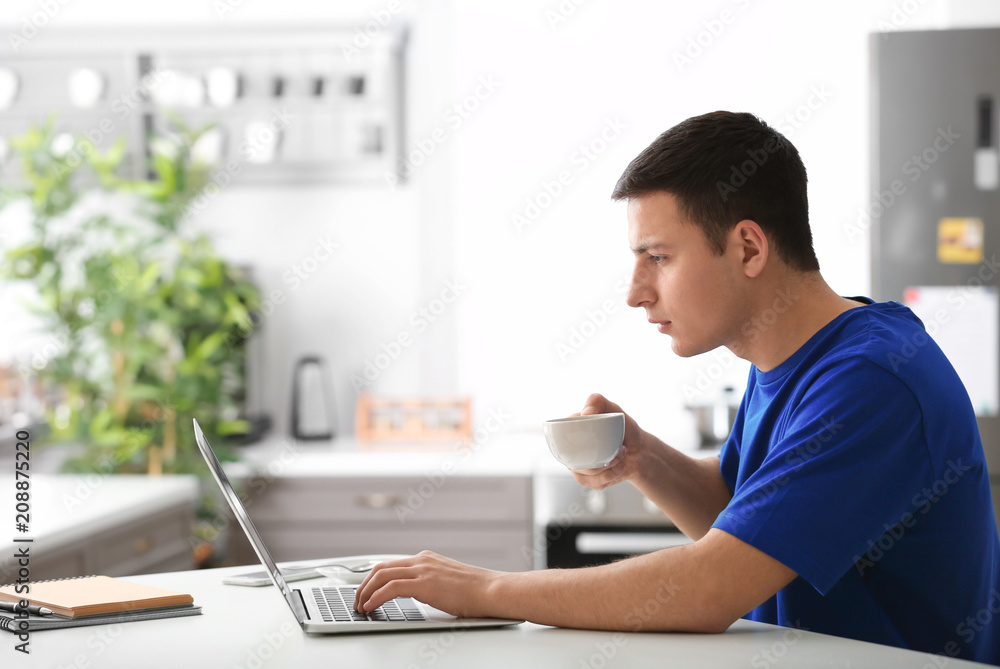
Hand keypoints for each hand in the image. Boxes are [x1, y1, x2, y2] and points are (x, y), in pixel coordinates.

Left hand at [353, 551, 500, 617]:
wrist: (492, 590)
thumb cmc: (476, 591)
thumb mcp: (448, 581)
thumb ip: (431, 582)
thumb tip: (420, 595)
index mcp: (427, 559)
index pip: (391, 564)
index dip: (373, 578)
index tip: (366, 591)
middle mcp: (422, 560)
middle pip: (381, 567)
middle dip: (364, 584)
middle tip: (357, 600)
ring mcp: (423, 570)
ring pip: (381, 574)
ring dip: (365, 591)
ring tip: (360, 606)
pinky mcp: (424, 584)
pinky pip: (390, 588)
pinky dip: (376, 597)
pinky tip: (371, 606)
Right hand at [571, 393, 646, 490]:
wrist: (639, 451)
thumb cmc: (624, 429)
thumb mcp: (613, 409)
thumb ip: (598, 400)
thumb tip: (585, 413)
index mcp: (571, 429)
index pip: (560, 434)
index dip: (577, 439)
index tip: (599, 439)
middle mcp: (570, 447)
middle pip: (572, 457)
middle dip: (597, 458)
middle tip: (618, 452)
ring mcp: (577, 464)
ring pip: (583, 472)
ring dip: (607, 468)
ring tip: (620, 458)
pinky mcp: (586, 479)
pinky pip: (591, 483)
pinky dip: (609, 477)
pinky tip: (618, 469)